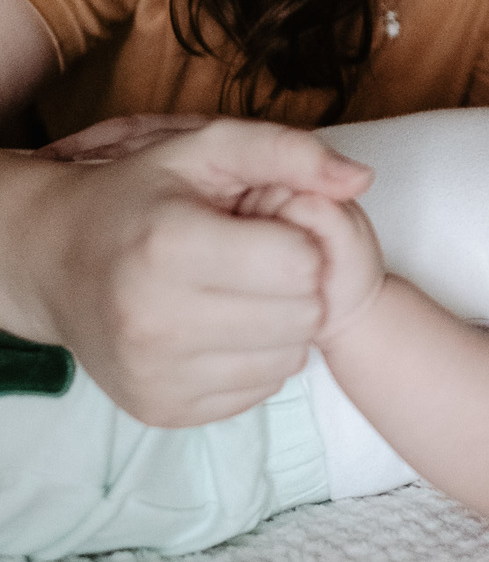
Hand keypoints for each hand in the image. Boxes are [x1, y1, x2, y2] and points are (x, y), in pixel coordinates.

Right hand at [2, 119, 372, 426]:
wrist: (54, 261)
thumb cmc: (141, 197)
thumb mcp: (207, 151)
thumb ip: (288, 152)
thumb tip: (360, 178)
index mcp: (168, 245)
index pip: (301, 263)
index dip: (297, 239)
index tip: (262, 227)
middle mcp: (155, 320)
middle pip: (301, 315)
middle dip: (294, 283)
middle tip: (251, 259)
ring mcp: (155, 374)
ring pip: (288, 359)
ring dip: (280, 323)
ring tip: (235, 290)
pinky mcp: (160, 411)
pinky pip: (259, 392)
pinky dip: (254, 357)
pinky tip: (219, 325)